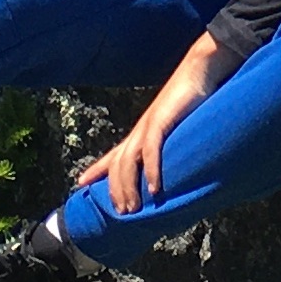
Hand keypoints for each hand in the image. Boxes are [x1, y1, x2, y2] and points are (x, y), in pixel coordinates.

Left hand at [76, 36, 220, 214]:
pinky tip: (154, 189)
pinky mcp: (162, 120)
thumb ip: (174, 144)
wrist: (200, 68)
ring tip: (133, 209)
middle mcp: (140, 129)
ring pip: (128, 161)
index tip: (80, 183)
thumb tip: (180, 165)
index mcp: (142, 130)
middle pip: (118, 164)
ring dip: (128, 187)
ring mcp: (148, 124)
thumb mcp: (179, 126)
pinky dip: (151, 171)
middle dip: (115, 190)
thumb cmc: (193, 96)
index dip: (97, 169)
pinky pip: (151, 150)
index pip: (114, 154)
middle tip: (121, 213)